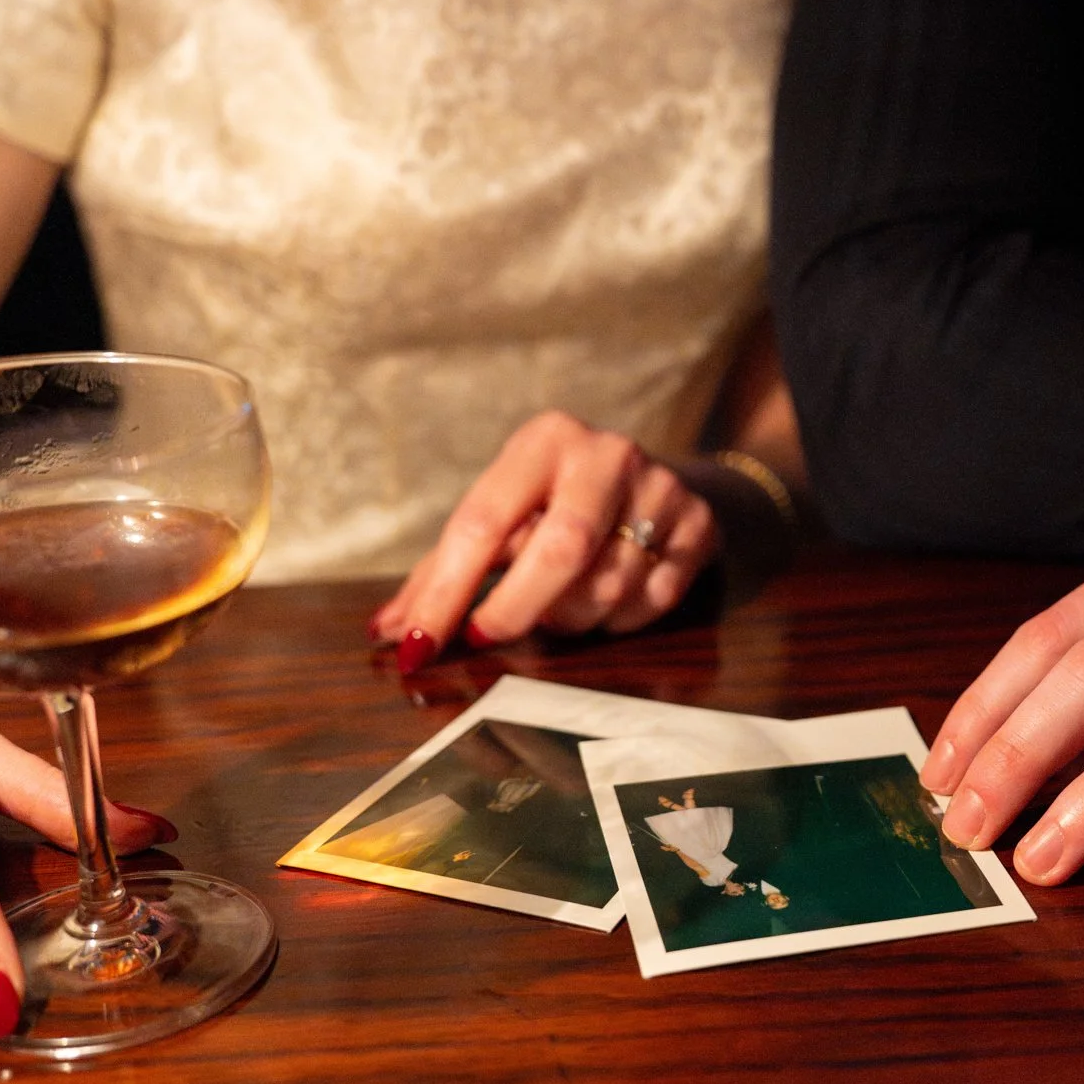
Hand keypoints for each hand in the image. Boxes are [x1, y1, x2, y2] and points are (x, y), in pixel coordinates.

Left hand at [371, 411, 718, 667]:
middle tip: (487, 638)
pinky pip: (652, 601)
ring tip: (559, 606)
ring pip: (608, 586)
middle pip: (562, 548)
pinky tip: (608, 601)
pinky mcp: (699, 525)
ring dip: (571, 618)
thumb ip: (442, 571)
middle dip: (518, 608)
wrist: (659, 484)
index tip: (422, 644)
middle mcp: (608, 453)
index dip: (447, 590)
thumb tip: (385, 631)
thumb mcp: (502, 517)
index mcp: (544, 440)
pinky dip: (620, 619)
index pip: (484, 520)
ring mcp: (661, 488)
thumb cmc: (557, 505)